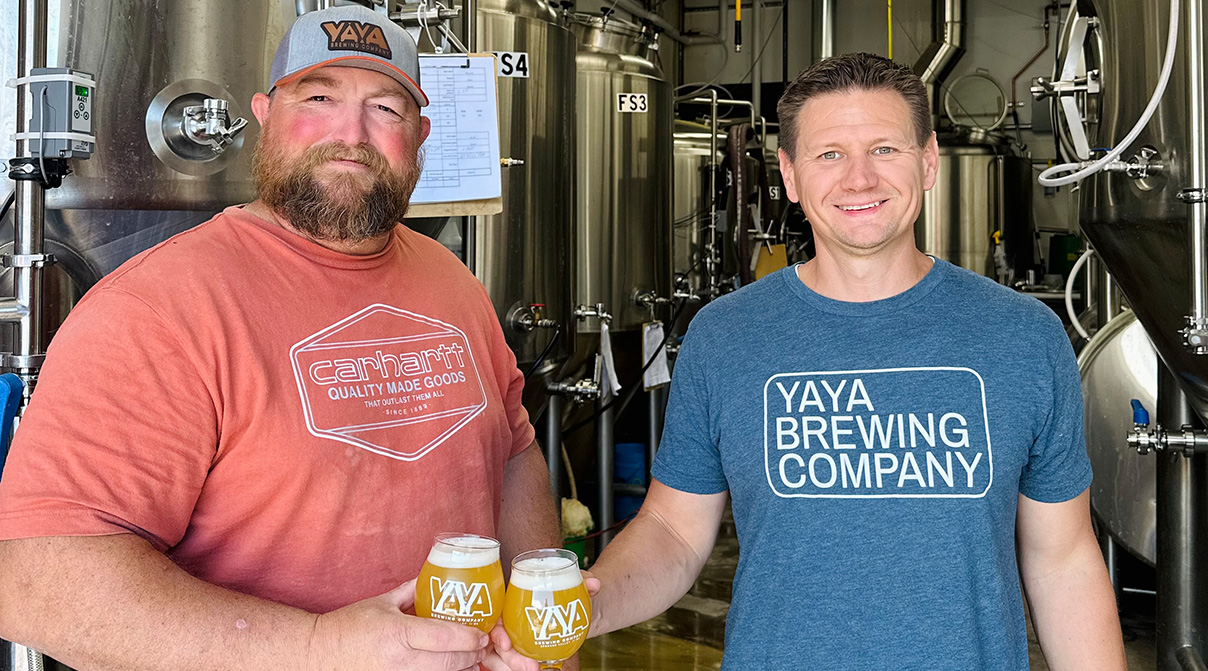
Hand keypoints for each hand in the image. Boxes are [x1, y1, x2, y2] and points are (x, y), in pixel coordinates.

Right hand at [308, 579, 488, 670]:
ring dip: (462, 669)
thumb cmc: (349, 626)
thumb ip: (411, 590)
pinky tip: (452, 669)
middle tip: (482, 646)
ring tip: (471, 659)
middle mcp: (398, 659)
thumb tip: (433, 574)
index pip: (443, 637)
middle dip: (472, 656)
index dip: (468, 638)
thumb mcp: (382, 602)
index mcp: (397, 632)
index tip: (482, 634)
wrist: (319, 654)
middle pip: (448, 662)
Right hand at [482, 571, 600, 670]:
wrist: (573, 607)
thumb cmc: (563, 591)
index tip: (507, 643)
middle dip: (512, 659)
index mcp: (510, 604)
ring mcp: (515, 639)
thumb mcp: (571, 583)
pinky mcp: (525, 652)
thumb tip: (594, 584)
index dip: (497, 633)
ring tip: (534, 670)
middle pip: (500, 645)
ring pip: (505, 658)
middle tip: (531, 667)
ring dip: (516, 666)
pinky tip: (537, 670)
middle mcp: (508, 623)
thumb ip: (581, 582)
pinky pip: (517, 662)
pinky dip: (523, 667)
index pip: (495, 620)